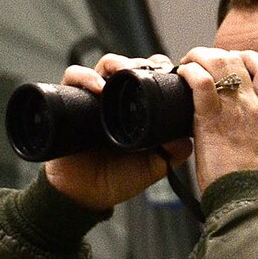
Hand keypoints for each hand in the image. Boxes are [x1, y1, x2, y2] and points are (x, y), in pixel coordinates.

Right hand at [44, 54, 193, 210]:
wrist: (86, 196)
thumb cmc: (117, 180)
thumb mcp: (152, 166)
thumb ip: (171, 154)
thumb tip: (188, 139)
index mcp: (134, 110)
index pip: (146, 77)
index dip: (157, 68)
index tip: (169, 70)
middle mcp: (113, 101)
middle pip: (126, 66)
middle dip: (139, 62)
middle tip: (150, 68)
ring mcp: (91, 100)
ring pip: (102, 67)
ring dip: (115, 63)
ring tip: (124, 70)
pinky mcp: (68, 103)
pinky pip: (72, 79)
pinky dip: (84, 77)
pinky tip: (98, 87)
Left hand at [178, 46, 257, 190]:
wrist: (248, 197)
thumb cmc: (250, 183)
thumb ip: (251, 133)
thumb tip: (233, 130)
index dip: (247, 58)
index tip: (231, 61)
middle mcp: (254, 104)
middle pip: (238, 59)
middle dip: (215, 54)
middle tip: (198, 63)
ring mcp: (235, 108)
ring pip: (219, 62)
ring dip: (198, 56)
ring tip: (186, 64)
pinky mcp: (212, 118)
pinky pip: (201, 81)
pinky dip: (189, 71)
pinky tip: (181, 73)